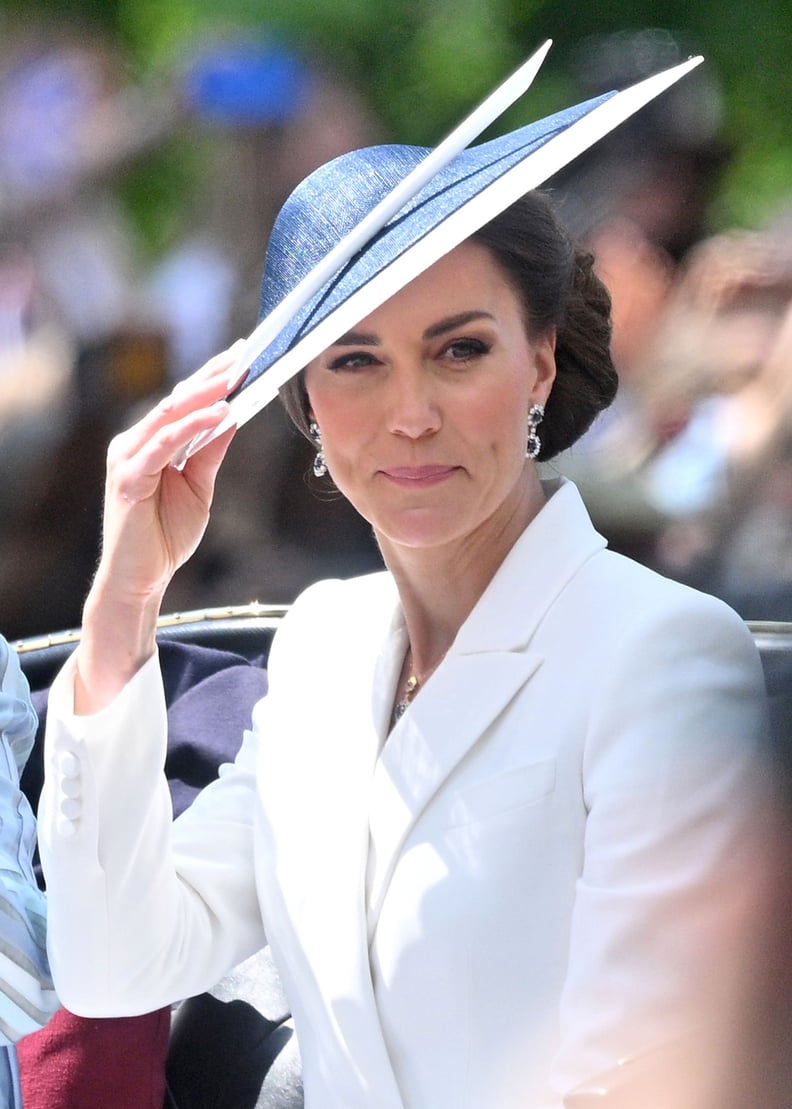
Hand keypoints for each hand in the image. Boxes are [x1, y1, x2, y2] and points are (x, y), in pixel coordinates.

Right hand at [75, 344, 244, 710]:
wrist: (142, 579)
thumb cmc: (165, 535)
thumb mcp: (199, 486)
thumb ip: (209, 451)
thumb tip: (233, 416)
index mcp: (151, 442)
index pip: (185, 402)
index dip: (212, 378)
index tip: (243, 356)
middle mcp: (135, 443)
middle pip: (177, 399)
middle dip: (212, 376)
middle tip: (244, 354)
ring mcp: (128, 458)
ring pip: (169, 414)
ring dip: (205, 394)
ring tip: (235, 376)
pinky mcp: (129, 478)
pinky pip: (164, 444)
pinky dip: (192, 426)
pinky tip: (218, 414)